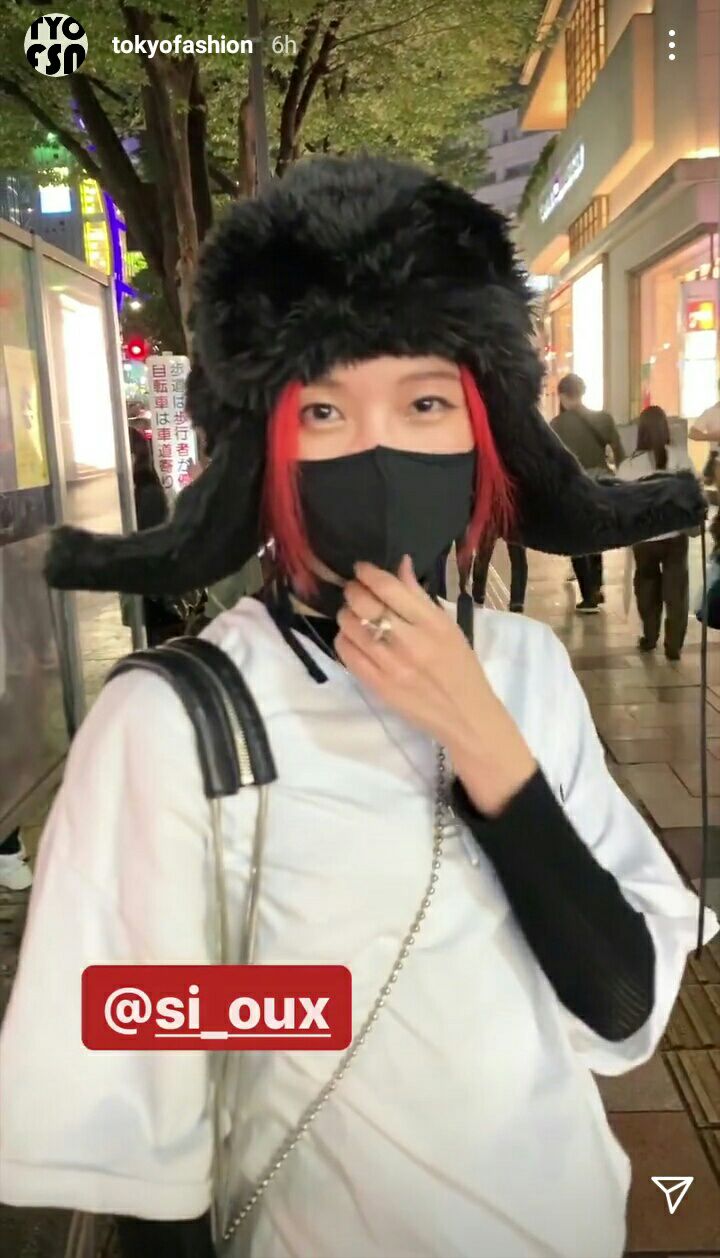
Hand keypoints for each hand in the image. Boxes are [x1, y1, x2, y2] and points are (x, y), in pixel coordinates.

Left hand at [336, 557, 536, 815]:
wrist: (465, 716)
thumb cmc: (461, 667)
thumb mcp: (448, 627)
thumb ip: (419, 596)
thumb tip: (400, 564)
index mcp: (432, 623)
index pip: (389, 588)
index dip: (368, 572)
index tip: (362, 569)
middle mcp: (410, 642)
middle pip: (365, 604)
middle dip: (353, 590)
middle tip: (354, 590)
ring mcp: (391, 666)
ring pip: (351, 627)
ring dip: (346, 613)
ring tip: (352, 613)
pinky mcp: (377, 686)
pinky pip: (347, 655)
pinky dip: (344, 639)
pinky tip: (352, 637)